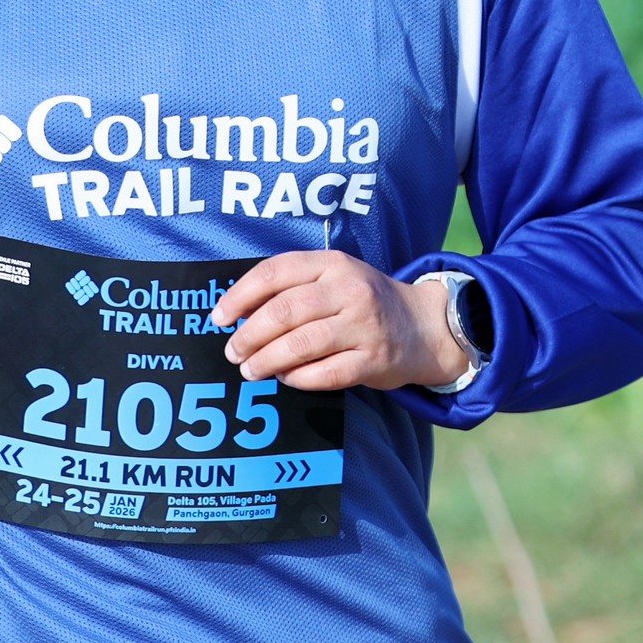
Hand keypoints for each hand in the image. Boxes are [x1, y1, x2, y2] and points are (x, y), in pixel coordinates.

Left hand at [210, 252, 466, 391]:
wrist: (424, 325)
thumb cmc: (363, 302)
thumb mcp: (334, 277)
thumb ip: (293, 287)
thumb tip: (238, 312)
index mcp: (332, 264)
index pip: (275, 273)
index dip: (240, 296)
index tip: (218, 317)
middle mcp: (349, 290)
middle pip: (284, 312)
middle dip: (249, 335)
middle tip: (233, 352)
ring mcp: (364, 325)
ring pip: (301, 345)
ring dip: (267, 360)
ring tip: (251, 370)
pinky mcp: (374, 359)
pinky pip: (326, 373)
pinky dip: (299, 378)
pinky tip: (286, 378)